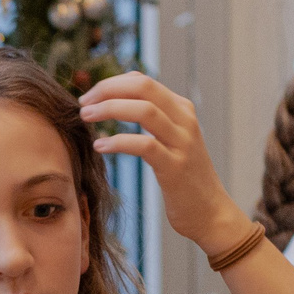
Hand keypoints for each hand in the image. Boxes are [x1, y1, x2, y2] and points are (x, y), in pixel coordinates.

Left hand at [76, 72, 256, 254]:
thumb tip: (118, 98)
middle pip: (144, 87)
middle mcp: (184, 120)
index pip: (143, 81)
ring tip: (86, 117)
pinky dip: (118, 142)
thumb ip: (152, 118)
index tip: (89, 95)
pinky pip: (144, 146)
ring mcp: (182, 142)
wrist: (210, 212)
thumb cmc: (183, 177)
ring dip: (110, 109)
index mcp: (181, 109)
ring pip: (145, 111)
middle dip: (108, 89)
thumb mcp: (171, 140)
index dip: (111, 83)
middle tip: (82, 102)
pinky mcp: (175, 167)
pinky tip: (99, 146)